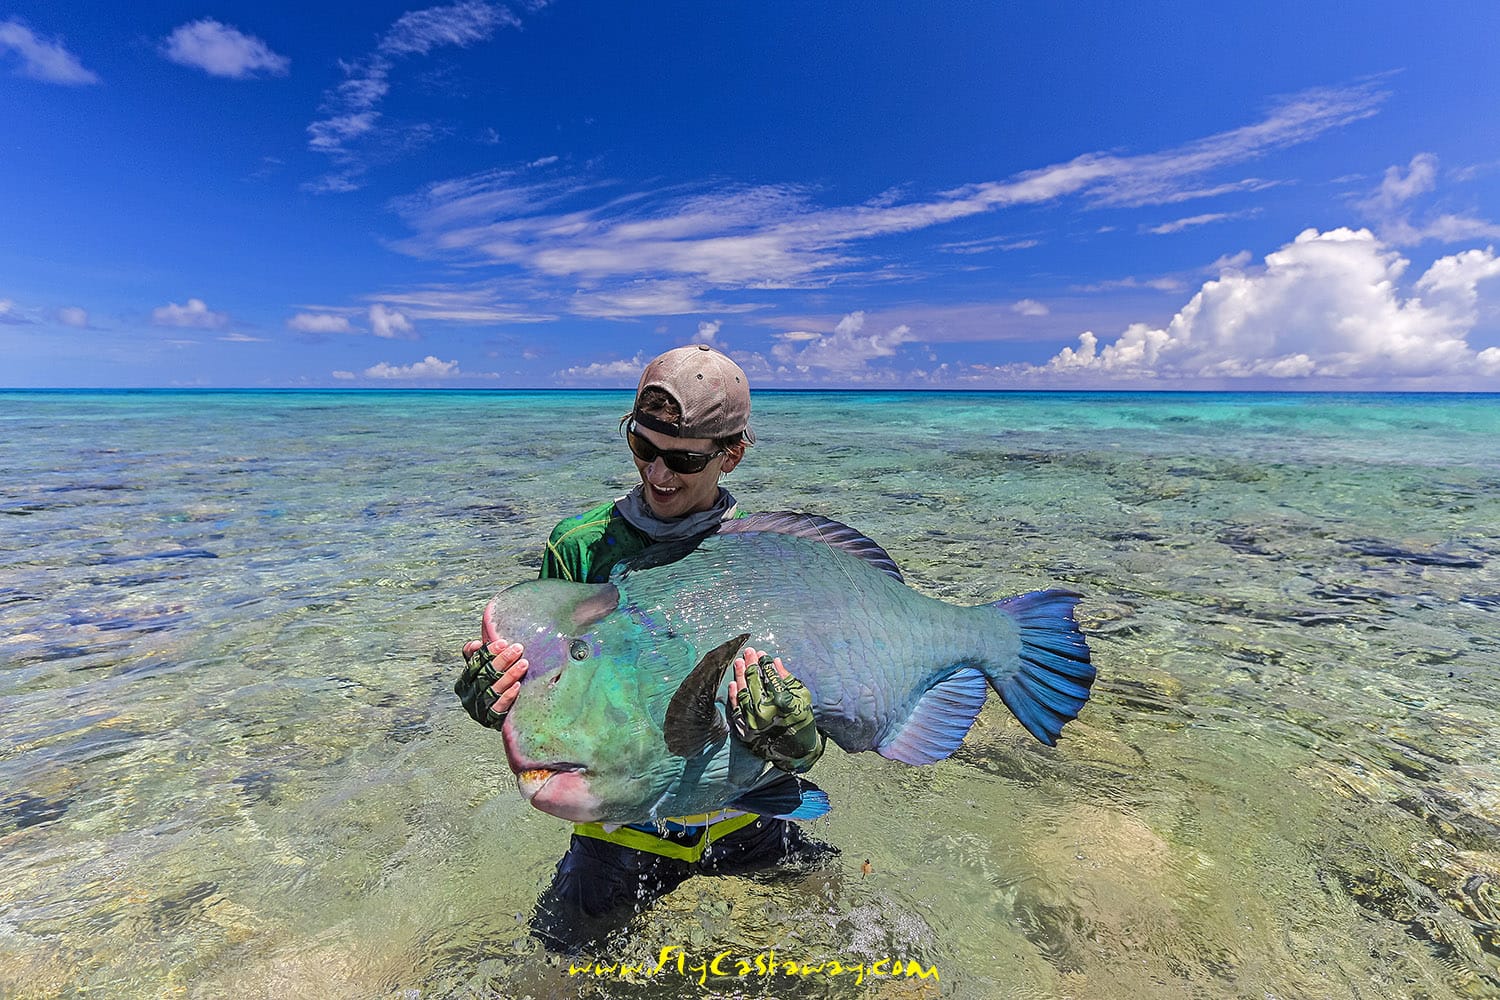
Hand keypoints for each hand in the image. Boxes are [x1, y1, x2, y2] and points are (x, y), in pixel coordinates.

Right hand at [455, 637, 527, 729]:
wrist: (505, 715)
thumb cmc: (493, 684)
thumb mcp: (483, 669)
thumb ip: (477, 655)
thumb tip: (476, 644)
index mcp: (464, 681)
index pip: (474, 663)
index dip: (488, 652)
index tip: (503, 642)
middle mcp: (469, 696)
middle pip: (485, 675)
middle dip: (503, 660)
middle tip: (518, 649)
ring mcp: (479, 709)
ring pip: (493, 689)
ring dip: (509, 675)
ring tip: (523, 663)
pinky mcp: (491, 720)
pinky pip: (499, 707)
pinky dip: (508, 695)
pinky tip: (518, 685)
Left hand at [728, 645, 824, 772]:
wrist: (797, 751)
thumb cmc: (802, 720)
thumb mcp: (802, 697)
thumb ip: (788, 679)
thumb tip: (775, 661)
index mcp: (783, 703)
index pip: (770, 677)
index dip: (765, 663)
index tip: (762, 653)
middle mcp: (766, 713)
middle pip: (754, 683)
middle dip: (751, 665)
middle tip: (748, 652)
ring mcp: (754, 723)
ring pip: (743, 694)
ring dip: (740, 676)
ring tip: (739, 662)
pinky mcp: (746, 731)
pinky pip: (736, 710)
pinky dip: (734, 696)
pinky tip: (733, 683)